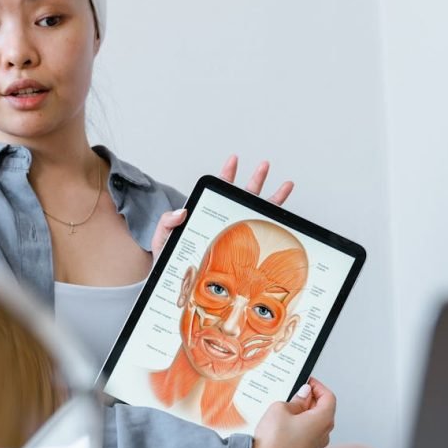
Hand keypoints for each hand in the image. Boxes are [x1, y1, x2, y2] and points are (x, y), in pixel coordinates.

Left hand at [149, 155, 293, 261]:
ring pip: (256, 214)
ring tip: (286, 186)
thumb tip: (182, 211)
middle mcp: (224, 223)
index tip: (233, 160)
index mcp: (207, 215)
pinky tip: (285, 219)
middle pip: (242, 198)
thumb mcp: (162, 239)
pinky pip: (261, 239)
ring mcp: (234, 236)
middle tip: (264, 165)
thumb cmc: (169, 263)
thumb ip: (166, 222)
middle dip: (255, 180)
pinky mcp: (243, 254)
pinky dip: (274, 227)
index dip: (226, 175)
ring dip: (273, 199)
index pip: (218, 192)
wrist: (176, 287)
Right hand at [245, 377, 335, 447]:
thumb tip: (304, 394)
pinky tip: (286, 421)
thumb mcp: (281, 409)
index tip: (307, 381)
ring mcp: (316, 446)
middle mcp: (324, 434)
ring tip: (289, 405)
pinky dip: (302, 423)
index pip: (329, 397)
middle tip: (297, 391)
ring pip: (317, 422)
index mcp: (323, 420)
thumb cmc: (272, 440)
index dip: (318, 386)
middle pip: (324, 409)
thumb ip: (297, 399)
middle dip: (312, 398)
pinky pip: (309, 433)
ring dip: (306, 411)